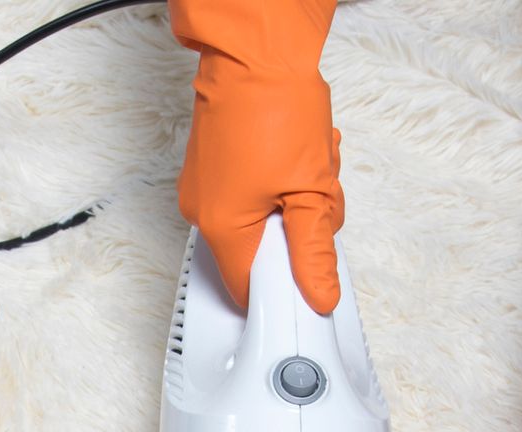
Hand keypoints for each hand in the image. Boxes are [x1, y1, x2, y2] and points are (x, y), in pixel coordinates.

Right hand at [172, 0, 342, 312]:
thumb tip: (320, 292)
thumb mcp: (311, 189)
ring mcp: (203, 186)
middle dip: (296, 232)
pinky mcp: (211, 166)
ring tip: (307, 163)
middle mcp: (202, 211)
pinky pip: (249, 193)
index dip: (285, 287)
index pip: (249, 290)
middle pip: (258, 252)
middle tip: (317, 198)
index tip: (311, 273)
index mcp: (222, 227)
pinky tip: (292, 153)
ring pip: (258, 220)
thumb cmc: (274, 105)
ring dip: (292, 201)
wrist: (254, 49)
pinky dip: (276, 181)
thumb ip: (314, 251)